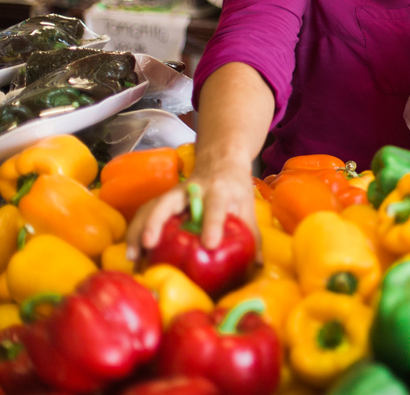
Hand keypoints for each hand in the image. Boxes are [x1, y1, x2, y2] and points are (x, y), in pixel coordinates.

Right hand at [126, 159, 259, 260]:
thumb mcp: (247, 206)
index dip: (213, 223)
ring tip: (133, 256)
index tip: (210, 243)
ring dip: (138, 230)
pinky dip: (136, 231)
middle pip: (169, 202)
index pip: (216, 206)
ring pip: (151, 207)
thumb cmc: (235, 187)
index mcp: (220, 190)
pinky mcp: (164, 199)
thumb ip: (252, 235)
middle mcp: (193, 189)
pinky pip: (146, 213)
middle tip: (149, 244)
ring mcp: (175, 193)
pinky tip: (134, 252)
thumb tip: (258, 265)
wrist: (221, 161)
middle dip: (157, 222)